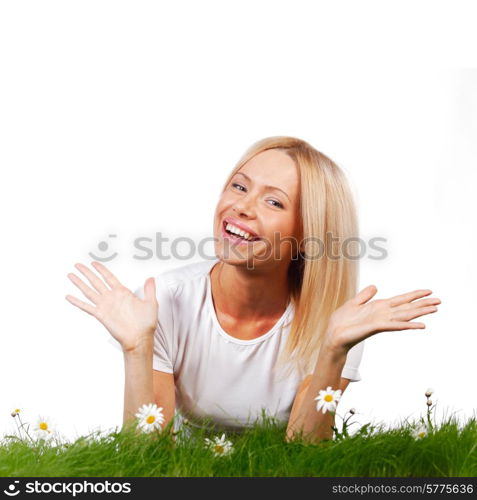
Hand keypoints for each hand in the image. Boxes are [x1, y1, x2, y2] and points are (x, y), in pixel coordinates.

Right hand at [65, 261, 157, 352]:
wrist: (140, 338)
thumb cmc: (146, 323)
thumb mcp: (151, 303)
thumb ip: (150, 289)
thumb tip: (151, 278)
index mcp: (123, 292)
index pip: (109, 277)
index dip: (101, 269)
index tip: (94, 263)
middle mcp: (112, 297)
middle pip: (96, 281)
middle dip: (86, 273)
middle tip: (77, 265)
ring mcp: (105, 306)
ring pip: (89, 291)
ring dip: (79, 283)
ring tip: (70, 275)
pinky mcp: (101, 315)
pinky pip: (87, 307)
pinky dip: (77, 302)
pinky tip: (69, 297)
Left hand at [324, 286, 440, 352]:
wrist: (334, 335)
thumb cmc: (342, 322)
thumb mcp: (353, 303)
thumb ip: (365, 296)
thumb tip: (374, 286)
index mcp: (378, 307)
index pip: (400, 299)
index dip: (414, 295)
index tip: (428, 292)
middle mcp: (383, 314)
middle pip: (407, 307)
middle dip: (422, 304)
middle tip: (439, 301)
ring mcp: (381, 321)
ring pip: (404, 315)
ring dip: (419, 312)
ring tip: (434, 309)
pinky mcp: (376, 327)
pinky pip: (394, 325)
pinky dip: (407, 325)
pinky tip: (420, 325)